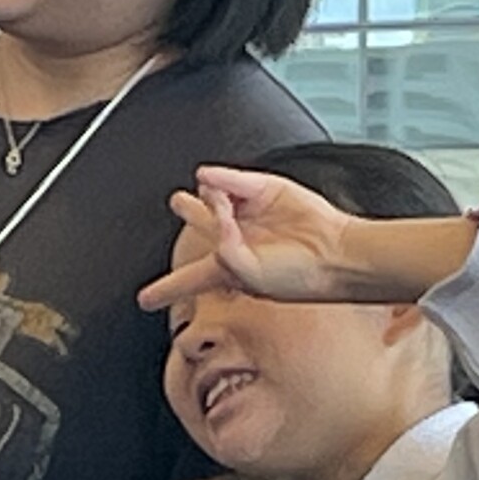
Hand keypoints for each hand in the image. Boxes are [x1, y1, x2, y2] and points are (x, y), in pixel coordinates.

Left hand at [136, 164, 355, 311]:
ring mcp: (251, 214)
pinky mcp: (267, 190)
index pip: (189, 279)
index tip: (144, 301)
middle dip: (190, 213)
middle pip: (204, 224)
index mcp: (228, 270)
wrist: (334, 255)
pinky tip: (207, 180)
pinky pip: (235, 180)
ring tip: (189, 197)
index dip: (165, 289)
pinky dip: (221, 178)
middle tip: (176, 202)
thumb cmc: (298, 276)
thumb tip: (211, 204)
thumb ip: (222, 247)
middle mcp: (237, 240)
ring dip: (204, 197)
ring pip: (216, 197)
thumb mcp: (247, 275)